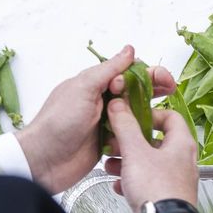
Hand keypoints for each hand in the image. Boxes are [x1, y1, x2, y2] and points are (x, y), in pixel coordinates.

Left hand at [14, 46, 174, 193]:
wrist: (43, 161)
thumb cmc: (57, 123)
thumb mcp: (83, 89)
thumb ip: (108, 70)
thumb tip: (128, 51)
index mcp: (93, 84)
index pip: (127, 72)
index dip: (147, 73)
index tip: (162, 79)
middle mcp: (100, 101)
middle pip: (134, 92)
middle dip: (153, 90)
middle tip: (169, 90)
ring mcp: (104, 123)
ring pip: (134, 114)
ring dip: (147, 113)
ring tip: (159, 115)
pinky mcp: (107, 144)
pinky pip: (129, 136)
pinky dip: (137, 135)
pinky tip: (146, 136)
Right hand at [102, 104, 198, 212]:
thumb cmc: (156, 188)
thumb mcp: (135, 151)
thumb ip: (126, 126)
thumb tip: (118, 106)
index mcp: (181, 143)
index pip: (170, 117)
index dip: (150, 114)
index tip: (132, 117)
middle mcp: (182, 160)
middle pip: (155, 142)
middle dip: (130, 142)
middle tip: (114, 144)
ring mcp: (176, 179)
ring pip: (149, 163)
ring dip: (128, 162)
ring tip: (110, 166)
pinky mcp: (168, 196)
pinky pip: (149, 183)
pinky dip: (133, 181)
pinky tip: (120, 186)